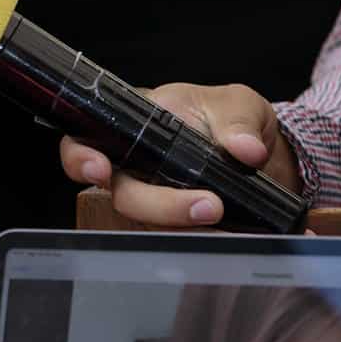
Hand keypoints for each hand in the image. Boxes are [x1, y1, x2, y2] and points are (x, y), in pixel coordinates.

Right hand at [59, 82, 300, 225]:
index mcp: (136, 122)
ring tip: (222, 215)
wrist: (258, 152)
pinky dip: (197, 237)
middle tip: (206, 205)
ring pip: (147, 221)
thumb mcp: (239, 105)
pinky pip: (173, 237)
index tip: (102, 171)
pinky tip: (222, 231)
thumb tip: (246, 149)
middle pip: (122, 192)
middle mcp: (135, 163)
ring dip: (181, 224)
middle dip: (159, 204)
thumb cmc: (232, 119)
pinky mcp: (173, 222)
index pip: (89, 138)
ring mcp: (153, 195)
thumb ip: (238, 122)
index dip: (82, 158)